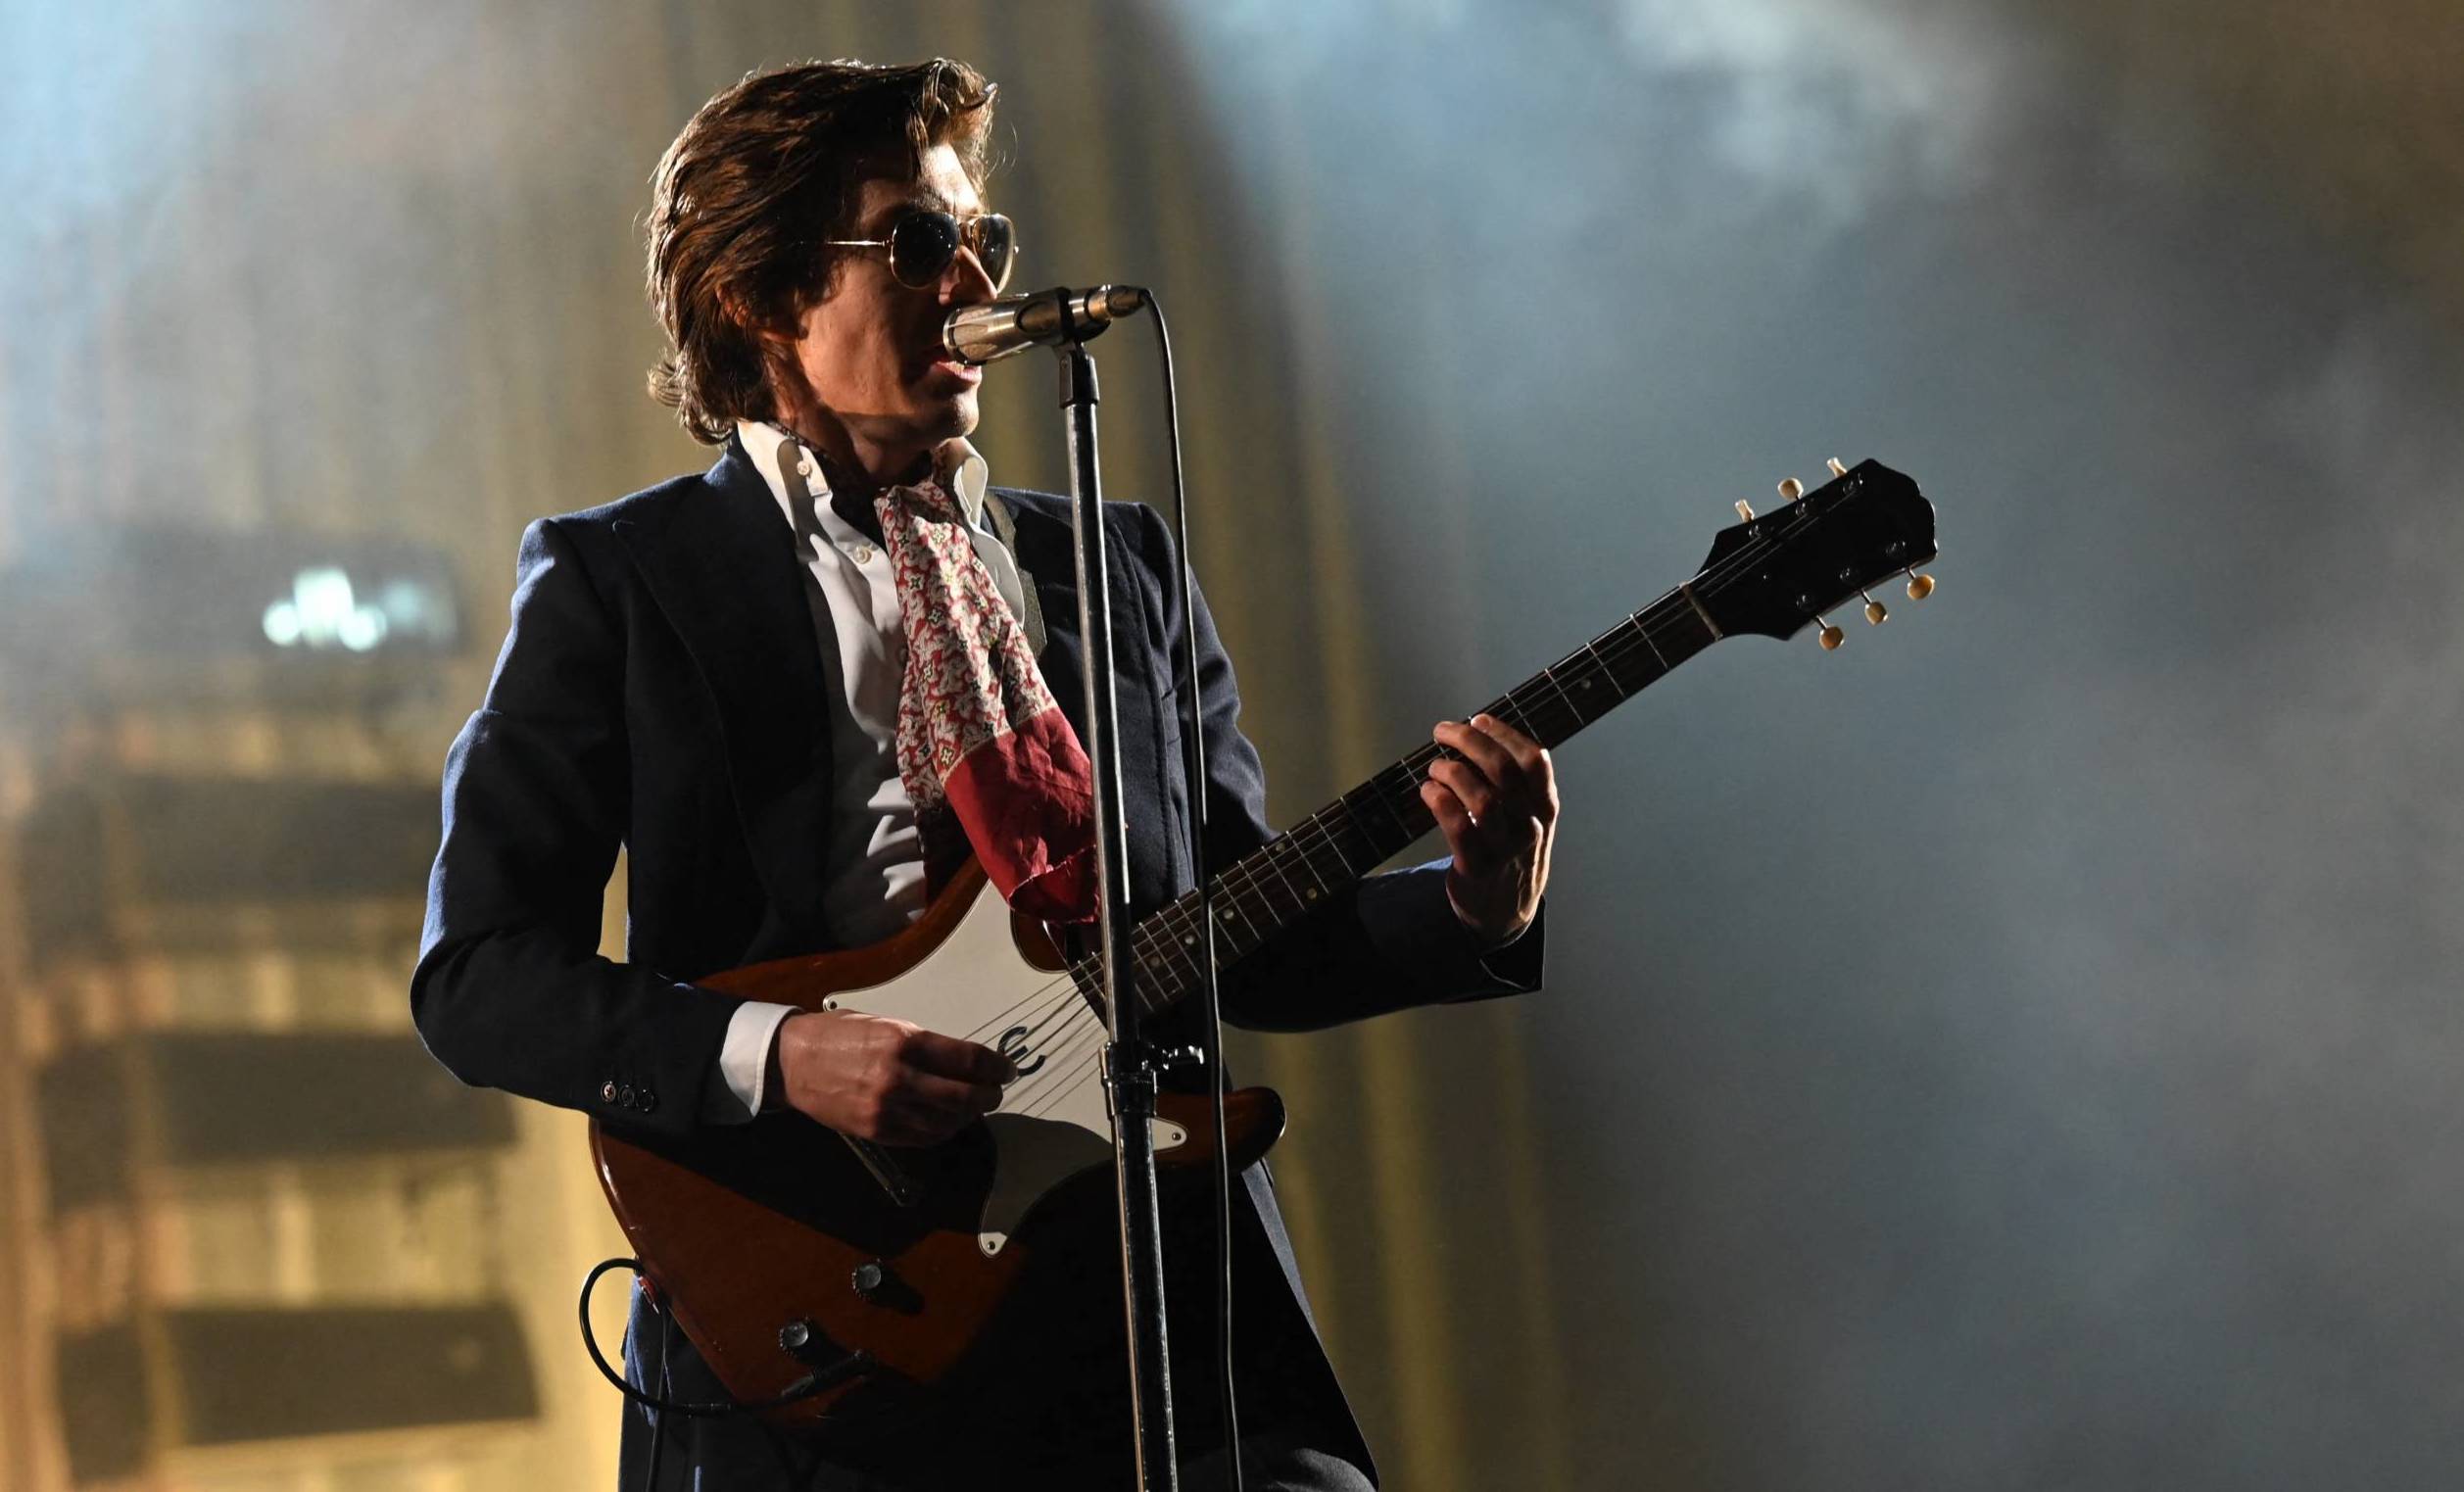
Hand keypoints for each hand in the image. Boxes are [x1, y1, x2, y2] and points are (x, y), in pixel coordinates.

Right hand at [770, 1009, 1015, 1145]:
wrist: (793, 1062)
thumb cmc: (840, 1035)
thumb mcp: (887, 1023)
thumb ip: (925, 1043)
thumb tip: (964, 1061)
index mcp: (904, 1042)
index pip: (967, 1059)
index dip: (994, 1067)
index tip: (1005, 1070)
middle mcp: (899, 1077)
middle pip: (964, 1095)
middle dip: (987, 1096)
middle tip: (995, 1092)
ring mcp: (887, 1109)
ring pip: (947, 1121)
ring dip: (968, 1116)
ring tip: (974, 1107)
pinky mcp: (877, 1131)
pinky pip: (923, 1137)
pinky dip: (943, 1131)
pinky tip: (949, 1122)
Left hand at [1420, 713, 1558, 945]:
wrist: (1506, 910)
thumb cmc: (1512, 851)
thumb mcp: (1528, 816)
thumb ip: (1514, 783)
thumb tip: (1475, 736)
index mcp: (1545, 807)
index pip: (1534, 760)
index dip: (1505, 733)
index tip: (1479, 719)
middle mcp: (1530, 826)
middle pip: (1504, 772)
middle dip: (1470, 742)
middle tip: (1444, 730)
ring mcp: (1505, 850)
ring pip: (1482, 800)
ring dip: (1452, 773)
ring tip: (1436, 766)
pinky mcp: (1477, 869)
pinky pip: (1458, 829)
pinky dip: (1439, 801)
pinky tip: (1428, 791)